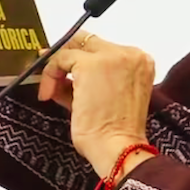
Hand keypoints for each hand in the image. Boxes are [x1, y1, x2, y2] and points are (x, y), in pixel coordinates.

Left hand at [38, 32, 155, 177]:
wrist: (119, 148)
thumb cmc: (117, 133)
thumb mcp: (108, 98)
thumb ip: (90, 80)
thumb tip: (64, 73)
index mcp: (140, 61)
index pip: (103, 49)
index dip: (81, 57)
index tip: (65, 68)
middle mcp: (129, 54)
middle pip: (87, 41)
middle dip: (66, 55)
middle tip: (51, 70)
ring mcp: (110, 57)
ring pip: (72, 49)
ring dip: (56, 68)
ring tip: (51, 90)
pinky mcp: (91, 64)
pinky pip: (61, 59)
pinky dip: (50, 75)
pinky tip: (49, 93)